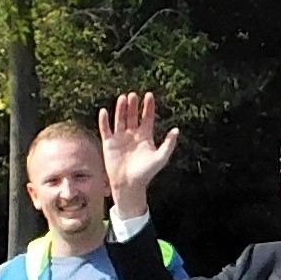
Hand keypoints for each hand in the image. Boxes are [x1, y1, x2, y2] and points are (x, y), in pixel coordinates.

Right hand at [99, 91, 179, 209]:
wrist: (129, 185)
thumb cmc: (146, 173)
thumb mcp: (161, 158)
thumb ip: (168, 144)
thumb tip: (176, 129)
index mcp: (145, 136)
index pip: (147, 117)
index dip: (148, 106)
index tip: (149, 95)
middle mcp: (132, 135)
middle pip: (132, 115)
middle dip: (133, 105)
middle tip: (133, 95)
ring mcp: (120, 138)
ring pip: (120, 119)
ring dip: (120, 109)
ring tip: (122, 98)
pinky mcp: (109, 143)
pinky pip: (105, 129)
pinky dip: (104, 121)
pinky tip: (104, 111)